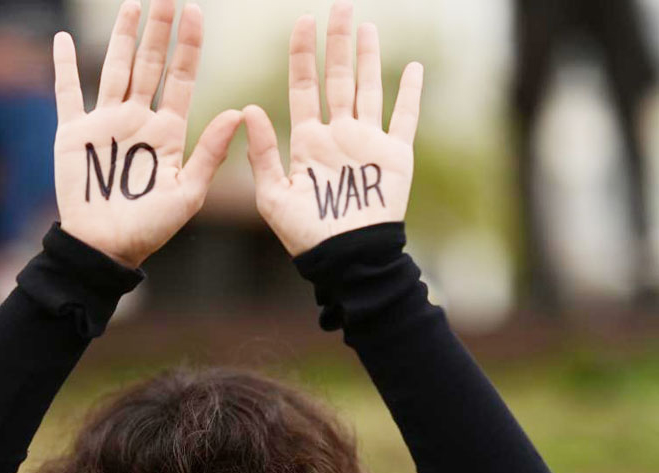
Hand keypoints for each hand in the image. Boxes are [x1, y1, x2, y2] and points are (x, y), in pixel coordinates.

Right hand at [52, 0, 242, 267]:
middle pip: (149, 64)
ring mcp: (105, 123)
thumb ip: (209, 152)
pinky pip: (66, 92)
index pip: (181, 78)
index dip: (188, 46)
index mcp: (167, 132)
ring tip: (133, 4)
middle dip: (159, 30)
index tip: (196, 12)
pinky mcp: (73, 134)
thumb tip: (240, 112)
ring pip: (114, 68)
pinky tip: (62, 39)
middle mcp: (138, 120)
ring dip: (122, 37)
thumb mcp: (188, 192)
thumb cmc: (150, 227)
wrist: (106, 248)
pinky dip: (63, 66)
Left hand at [244, 0, 423, 255]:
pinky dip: (410, 94)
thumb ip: (263, 153)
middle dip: (337, 43)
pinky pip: (405, 118)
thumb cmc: (305, 234)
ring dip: (369, 58)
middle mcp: (338, 134)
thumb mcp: (273, 195)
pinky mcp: (396, 156)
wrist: (345, 258)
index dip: (303, 55)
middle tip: (339, 7)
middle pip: (338, 78)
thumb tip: (249, 109)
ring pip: (369, 89)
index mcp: (308, 140)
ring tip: (366, 26)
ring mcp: (368, 142)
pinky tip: (412, 69)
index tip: (302, 22)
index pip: (304, 87)